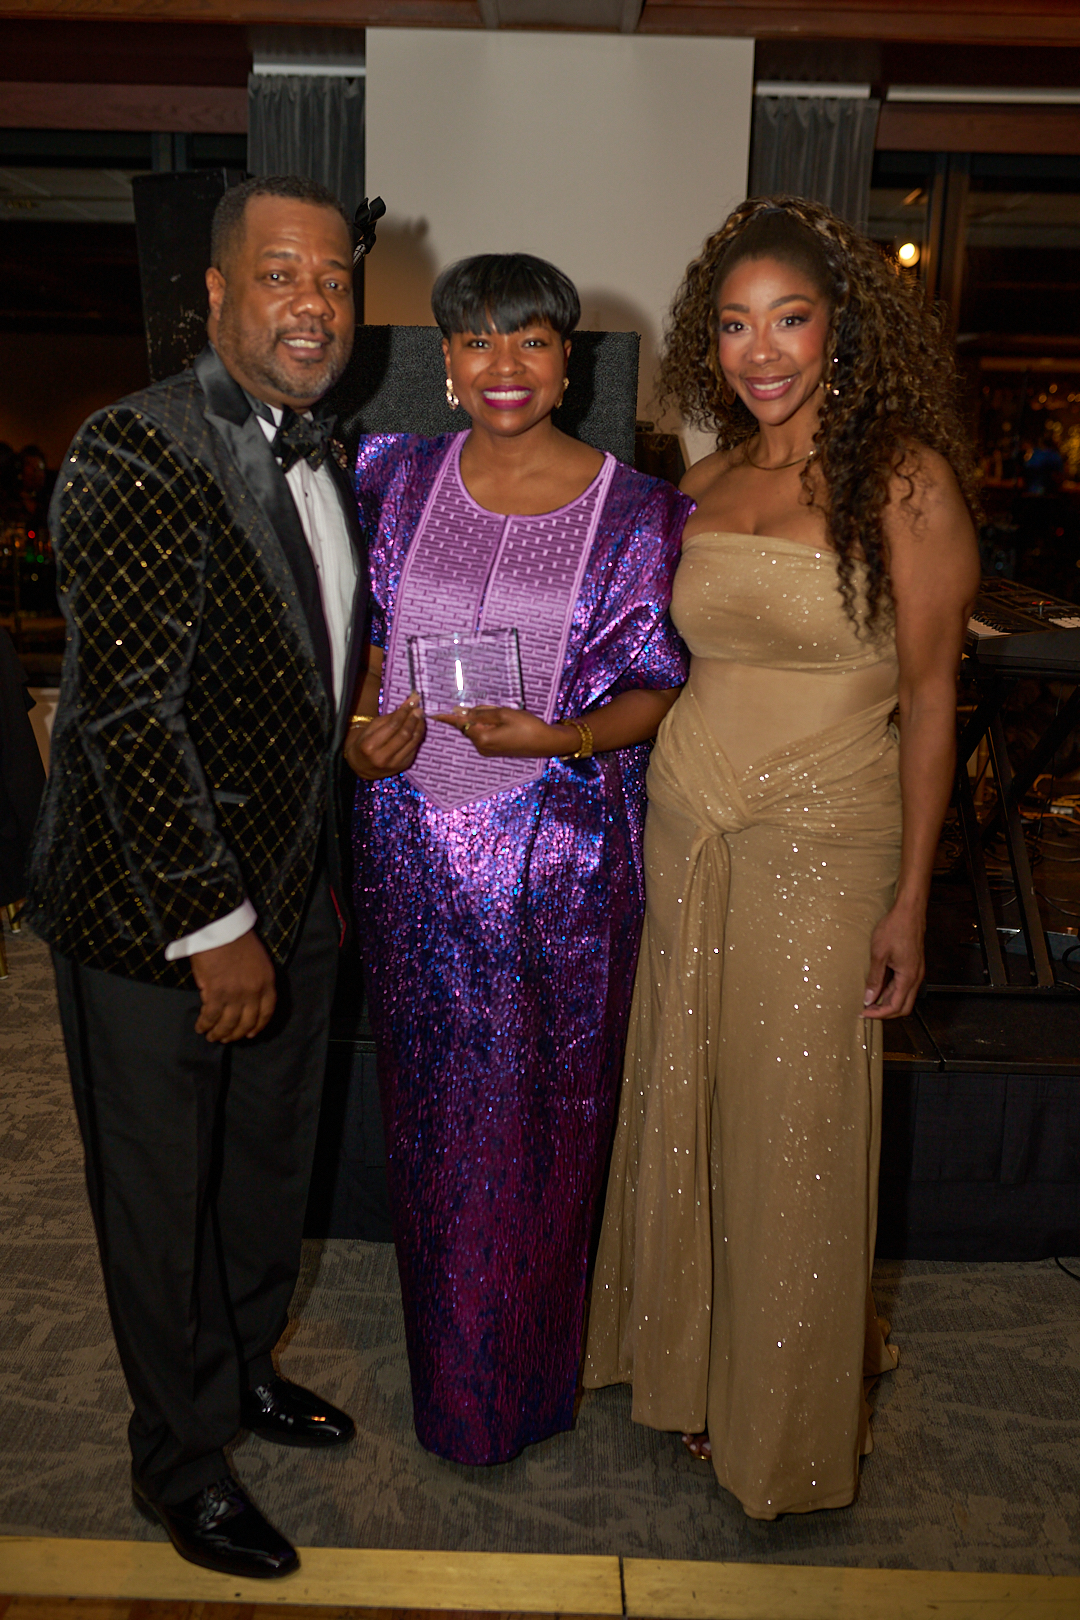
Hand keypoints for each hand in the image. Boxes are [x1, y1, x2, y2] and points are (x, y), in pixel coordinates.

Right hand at [191, 932, 276, 1042]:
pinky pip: (211, 1017)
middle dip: (235, 1033)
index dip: (258, 1026)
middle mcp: (254, 992)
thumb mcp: (257, 960)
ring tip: (211, 1036)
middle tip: (226, 1038)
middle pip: (247, 1022)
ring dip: (219, 1033)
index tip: (251, 1034)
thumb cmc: (236, 938)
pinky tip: (200, 1027)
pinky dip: (205, 1024)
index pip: (267, 1011)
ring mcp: (236, 994)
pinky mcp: (217, 993)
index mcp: (267, 981)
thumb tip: (242, 998)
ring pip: (228, 1024)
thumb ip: (255, 980)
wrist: (221, 927)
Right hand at [345, 693, 424, 779]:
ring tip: (420, 716)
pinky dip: (418, 735)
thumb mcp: (372, 727)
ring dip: (419, 726)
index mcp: (370, 746)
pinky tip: (419, 727)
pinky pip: (415, 747)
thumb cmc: (365, 742)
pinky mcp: (404, 766)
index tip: (413, 700)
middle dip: (413, 719)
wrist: (362, 766)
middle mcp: (382, 757)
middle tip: (419, 708)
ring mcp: (394, 764)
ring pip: (413, 741)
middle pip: (404, 734)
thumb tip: (410, 703)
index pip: (392, 725)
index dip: (404, 712)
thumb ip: (391, 716)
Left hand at [434, 706, 573, 758]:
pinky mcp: (495, 750)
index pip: (460, 723)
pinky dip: (491, 725)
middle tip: (499, 710)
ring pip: (479, 728)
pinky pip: (486, 733)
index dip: (446, 717)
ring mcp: (488, 750)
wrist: (546, 742)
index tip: (431, 713)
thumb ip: (481, 712)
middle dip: (479, 714)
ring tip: (507, 716)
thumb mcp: (504, 714)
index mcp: (481, 737)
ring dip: (487, 719)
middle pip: (470, 724)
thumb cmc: (527, 726)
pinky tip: (507, 722)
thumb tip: (461, 711)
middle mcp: (481, 746)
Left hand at [863, 902, 925, 1019]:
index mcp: (908, 977)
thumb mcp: (879, 954)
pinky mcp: (913, 966)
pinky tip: (878, 986)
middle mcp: (916, 977)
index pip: (895, 1007)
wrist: (909, 912)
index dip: (878, 1013)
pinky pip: (903, 985)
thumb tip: (869, 998)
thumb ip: (875, 978)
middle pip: (903, 1007)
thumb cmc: (896, 928)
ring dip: (887, 1001)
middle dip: (885, 1012)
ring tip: (869, 999)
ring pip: (904, 997)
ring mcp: (916, 972)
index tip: (864, 1012)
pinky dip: (891, 990)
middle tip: (867, 1011)